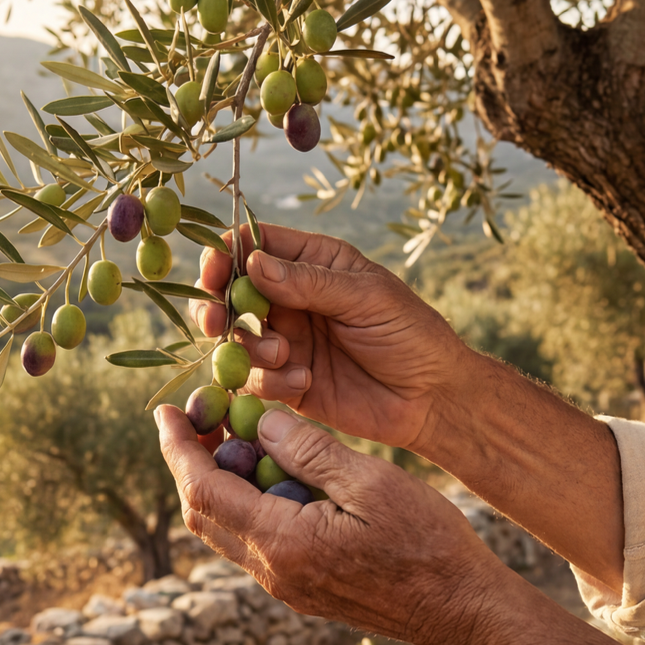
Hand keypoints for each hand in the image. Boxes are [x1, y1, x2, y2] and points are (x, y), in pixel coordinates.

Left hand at [155, 404, 510, 644]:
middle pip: (203, 513)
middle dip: (191, 462)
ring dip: (218, 482)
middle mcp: (273, 572)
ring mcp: (286, 587)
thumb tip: (257, 421)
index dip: (178, 449)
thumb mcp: (372, 482)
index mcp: (284, 543)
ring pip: (226, 530)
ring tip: (234, 435)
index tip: (165, 412)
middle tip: (199, 415)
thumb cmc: (428, 544)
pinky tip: (271, 471)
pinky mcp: (303, 590)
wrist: (461, 611)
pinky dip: (247, 502)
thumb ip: (310, 451)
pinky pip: (255, 542)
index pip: (204, 491)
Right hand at [192, 223, 467, 452]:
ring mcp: (286, 341)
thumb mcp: (366, 297)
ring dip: (248, 347)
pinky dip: (268, 382)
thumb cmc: (409, 334)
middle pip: (231, 294)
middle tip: (215, 322)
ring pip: (236, 339)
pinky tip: (304, 382)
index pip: (256, 246)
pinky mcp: (286, 382)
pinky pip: (255, 380)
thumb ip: (309, 282)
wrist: (431, 397)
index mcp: (312, 263)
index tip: (213, 272)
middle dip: (216, 307)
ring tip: (284, 355)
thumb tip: (253, 264)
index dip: (227, 255)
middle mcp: (291, 299)